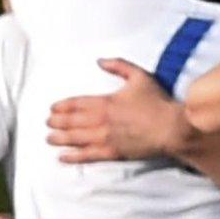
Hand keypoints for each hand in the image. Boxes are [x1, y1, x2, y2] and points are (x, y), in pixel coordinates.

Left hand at [46, 59, 183, 163]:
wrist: (171, 128)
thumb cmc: (158, 103)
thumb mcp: (139, 76)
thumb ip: (118, 66)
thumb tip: (100, 61)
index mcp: (106, 102)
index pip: (76, 103)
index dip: (62, 106)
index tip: (52, 108)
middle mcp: (101, 121)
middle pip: (72, 121)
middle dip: (57, 122)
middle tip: (47, 123)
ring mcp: (105, 138)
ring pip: (75, 138)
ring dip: (60, 138)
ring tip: (49, 139)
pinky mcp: (112, 153)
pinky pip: (87, 156)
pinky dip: (73, 157)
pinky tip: (62, 157)